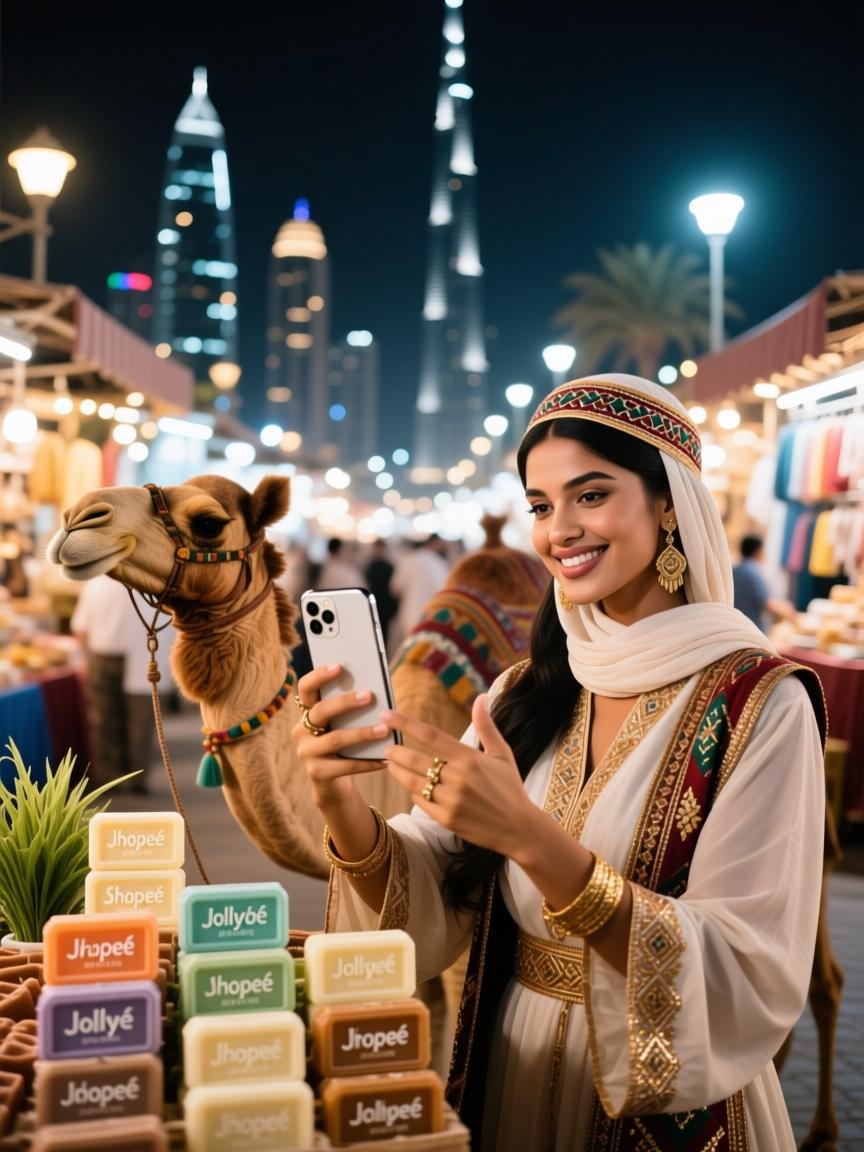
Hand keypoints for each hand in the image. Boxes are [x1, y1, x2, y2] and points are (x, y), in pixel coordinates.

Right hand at [292, 665, 392, 809]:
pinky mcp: (316, 773)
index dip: (319, 676)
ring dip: (362, 733)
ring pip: (335, 739)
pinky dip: (368, 762)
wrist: (334, 783)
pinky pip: (345, 766)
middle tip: (370, 696)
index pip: (305, 688)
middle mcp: (301, 730)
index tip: (339, 666)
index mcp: (307, 712)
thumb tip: (375, 690)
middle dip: (346, 702)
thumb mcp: (343, 725)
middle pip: (320, 711)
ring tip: (385, 729)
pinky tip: (385, 759)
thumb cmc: (345, 745)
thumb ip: (351, 710)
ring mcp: (306, 752)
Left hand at [381, 693, 534, 856]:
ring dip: (397, 771)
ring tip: (389, 763)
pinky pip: (421, 801)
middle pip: (415, 759)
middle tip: (385, 746)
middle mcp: (458, 778)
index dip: (406, 723)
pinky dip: (413, 791)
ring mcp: (450, 800)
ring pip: (413, 782)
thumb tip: (481, 697)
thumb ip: (486, 726)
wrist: (519, 828)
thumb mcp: (502, 754)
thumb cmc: (510, 787)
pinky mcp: (446, 819)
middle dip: (395, 751)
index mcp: (469, 758)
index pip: (431, 735)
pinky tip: (410, 785)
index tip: (388, 715)